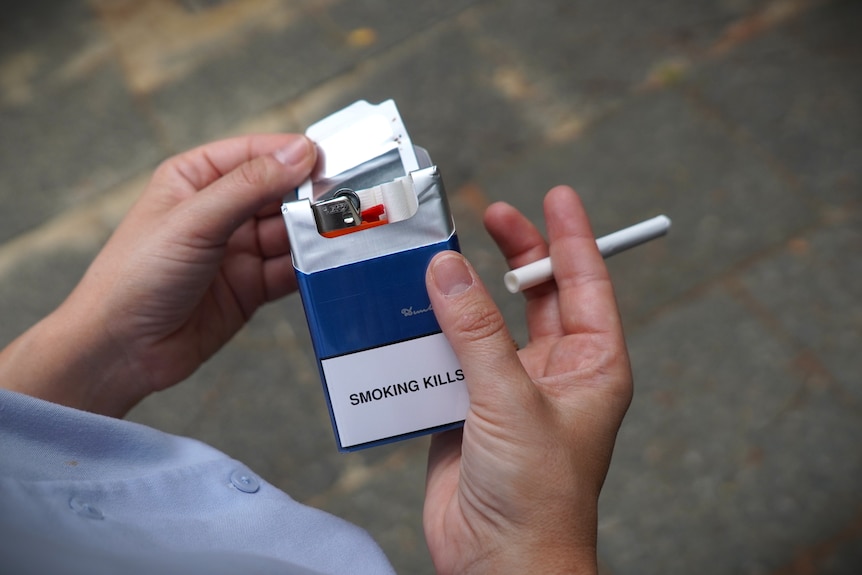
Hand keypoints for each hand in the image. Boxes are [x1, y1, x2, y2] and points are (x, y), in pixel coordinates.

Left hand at [0, 134, 315, 416]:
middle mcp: (220, 211)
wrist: (121, 351)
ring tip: (345, 233)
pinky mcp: (251, 287)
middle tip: (348, 200)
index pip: (256, 154)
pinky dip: (311, 267)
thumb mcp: (194, 221)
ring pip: (290, 233)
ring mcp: (237, 250)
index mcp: (197, 179)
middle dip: (311, 197)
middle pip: (280, 193)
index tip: (330, 160)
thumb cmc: (136, 277)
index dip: (293, 155)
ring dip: (314, 234)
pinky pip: (290, 270)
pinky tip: (329, 263)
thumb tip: (300, 153)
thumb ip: (249, 186)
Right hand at [423, 186, 632, 573]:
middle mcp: (554, 372)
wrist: (498, 562)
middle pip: (539, 294)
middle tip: (492, 214)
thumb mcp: (511, 401)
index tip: (558, 195)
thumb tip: (448, 271)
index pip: (587, 285)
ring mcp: (509, 389)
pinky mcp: (468, 408)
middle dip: (519, 253)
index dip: (573, 236)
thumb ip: (477, 332)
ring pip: (487, 323)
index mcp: (592, 367)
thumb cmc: (537, 497)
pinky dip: (430, 335)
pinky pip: (449, 356)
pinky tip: (411, 315)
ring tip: (439, 260)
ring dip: (463, 295)